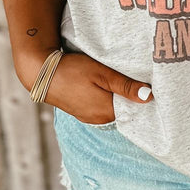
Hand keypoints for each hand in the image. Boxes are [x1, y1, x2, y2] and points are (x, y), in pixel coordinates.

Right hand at [21, 50, 152, 123]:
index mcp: (107, 113)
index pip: (134, 110)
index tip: (147, 85)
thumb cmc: (72, 70)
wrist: (40, 72)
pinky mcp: (81, 111)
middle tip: (134, 78)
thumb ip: (126, 86)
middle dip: (130, 96)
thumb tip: (149, 97)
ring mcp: (89, 117)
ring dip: (116, 96)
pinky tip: (103, 85)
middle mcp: (99, 119)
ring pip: (111, 107)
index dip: (141, 98)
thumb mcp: (102, 74)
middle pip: (123, 109)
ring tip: (117, 80)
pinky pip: (100, 106)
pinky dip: (104, 97)